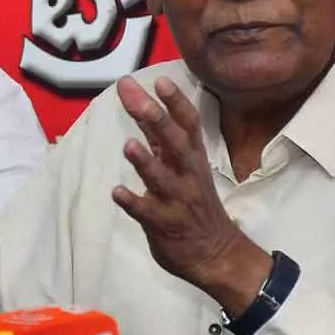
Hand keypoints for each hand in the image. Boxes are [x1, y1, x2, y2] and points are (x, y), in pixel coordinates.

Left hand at [111, 76, 271, 315]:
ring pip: (162, 179)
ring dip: (145, 162)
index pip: (188, 124)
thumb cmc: (193, 202)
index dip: (176, 102)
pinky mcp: (164, 225)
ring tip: (128, 145)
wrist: (217, 254)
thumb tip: (139, 100)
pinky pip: (147, 213)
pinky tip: (117, 192)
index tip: (160, 80)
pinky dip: (133, 202)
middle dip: (156, 118)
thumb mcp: (182, 165)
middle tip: (134, 96)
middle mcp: (186, 174)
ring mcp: (177, 200)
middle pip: (175, 143)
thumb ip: (159, 135)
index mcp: (191, 157)